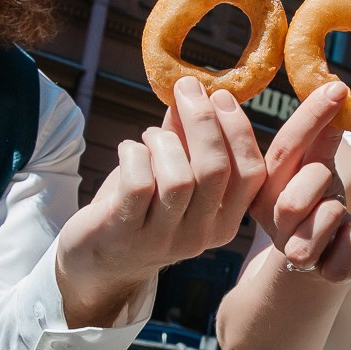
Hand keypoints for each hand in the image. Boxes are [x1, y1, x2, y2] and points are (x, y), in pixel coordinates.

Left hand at [56, 76, 267, 323]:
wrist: (99, 261)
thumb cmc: (142, 209)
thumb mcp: (175, 176)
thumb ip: (190, 140)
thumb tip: (200, 92)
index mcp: (224, 222)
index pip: (251, 174)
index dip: (239, 129)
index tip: (221, 95)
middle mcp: (200, 236)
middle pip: (216, 170)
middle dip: (203, 120)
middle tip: (187, 88)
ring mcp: (163, 238)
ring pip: (178, 178)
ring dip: (164, 141)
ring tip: (152, 135)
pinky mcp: (125, 232)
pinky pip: (138, 183)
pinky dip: (135, 153)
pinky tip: (129, 150)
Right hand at [250, 83, 350, 281]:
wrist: (323, 266)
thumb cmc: (318, 207)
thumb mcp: (316, 168)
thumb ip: (321, 137)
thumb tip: (334, 91)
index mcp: (264, 189)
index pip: (283, 149)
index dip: (311, 116)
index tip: (338, 88)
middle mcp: (272, 220)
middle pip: (295, 194)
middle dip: (319, 181)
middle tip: (327, 186)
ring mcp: (294, 251)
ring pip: (324, 218)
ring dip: (339, 213)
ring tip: (336, 217)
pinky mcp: (323, 273)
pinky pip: (348, 247)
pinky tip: (344, 241)